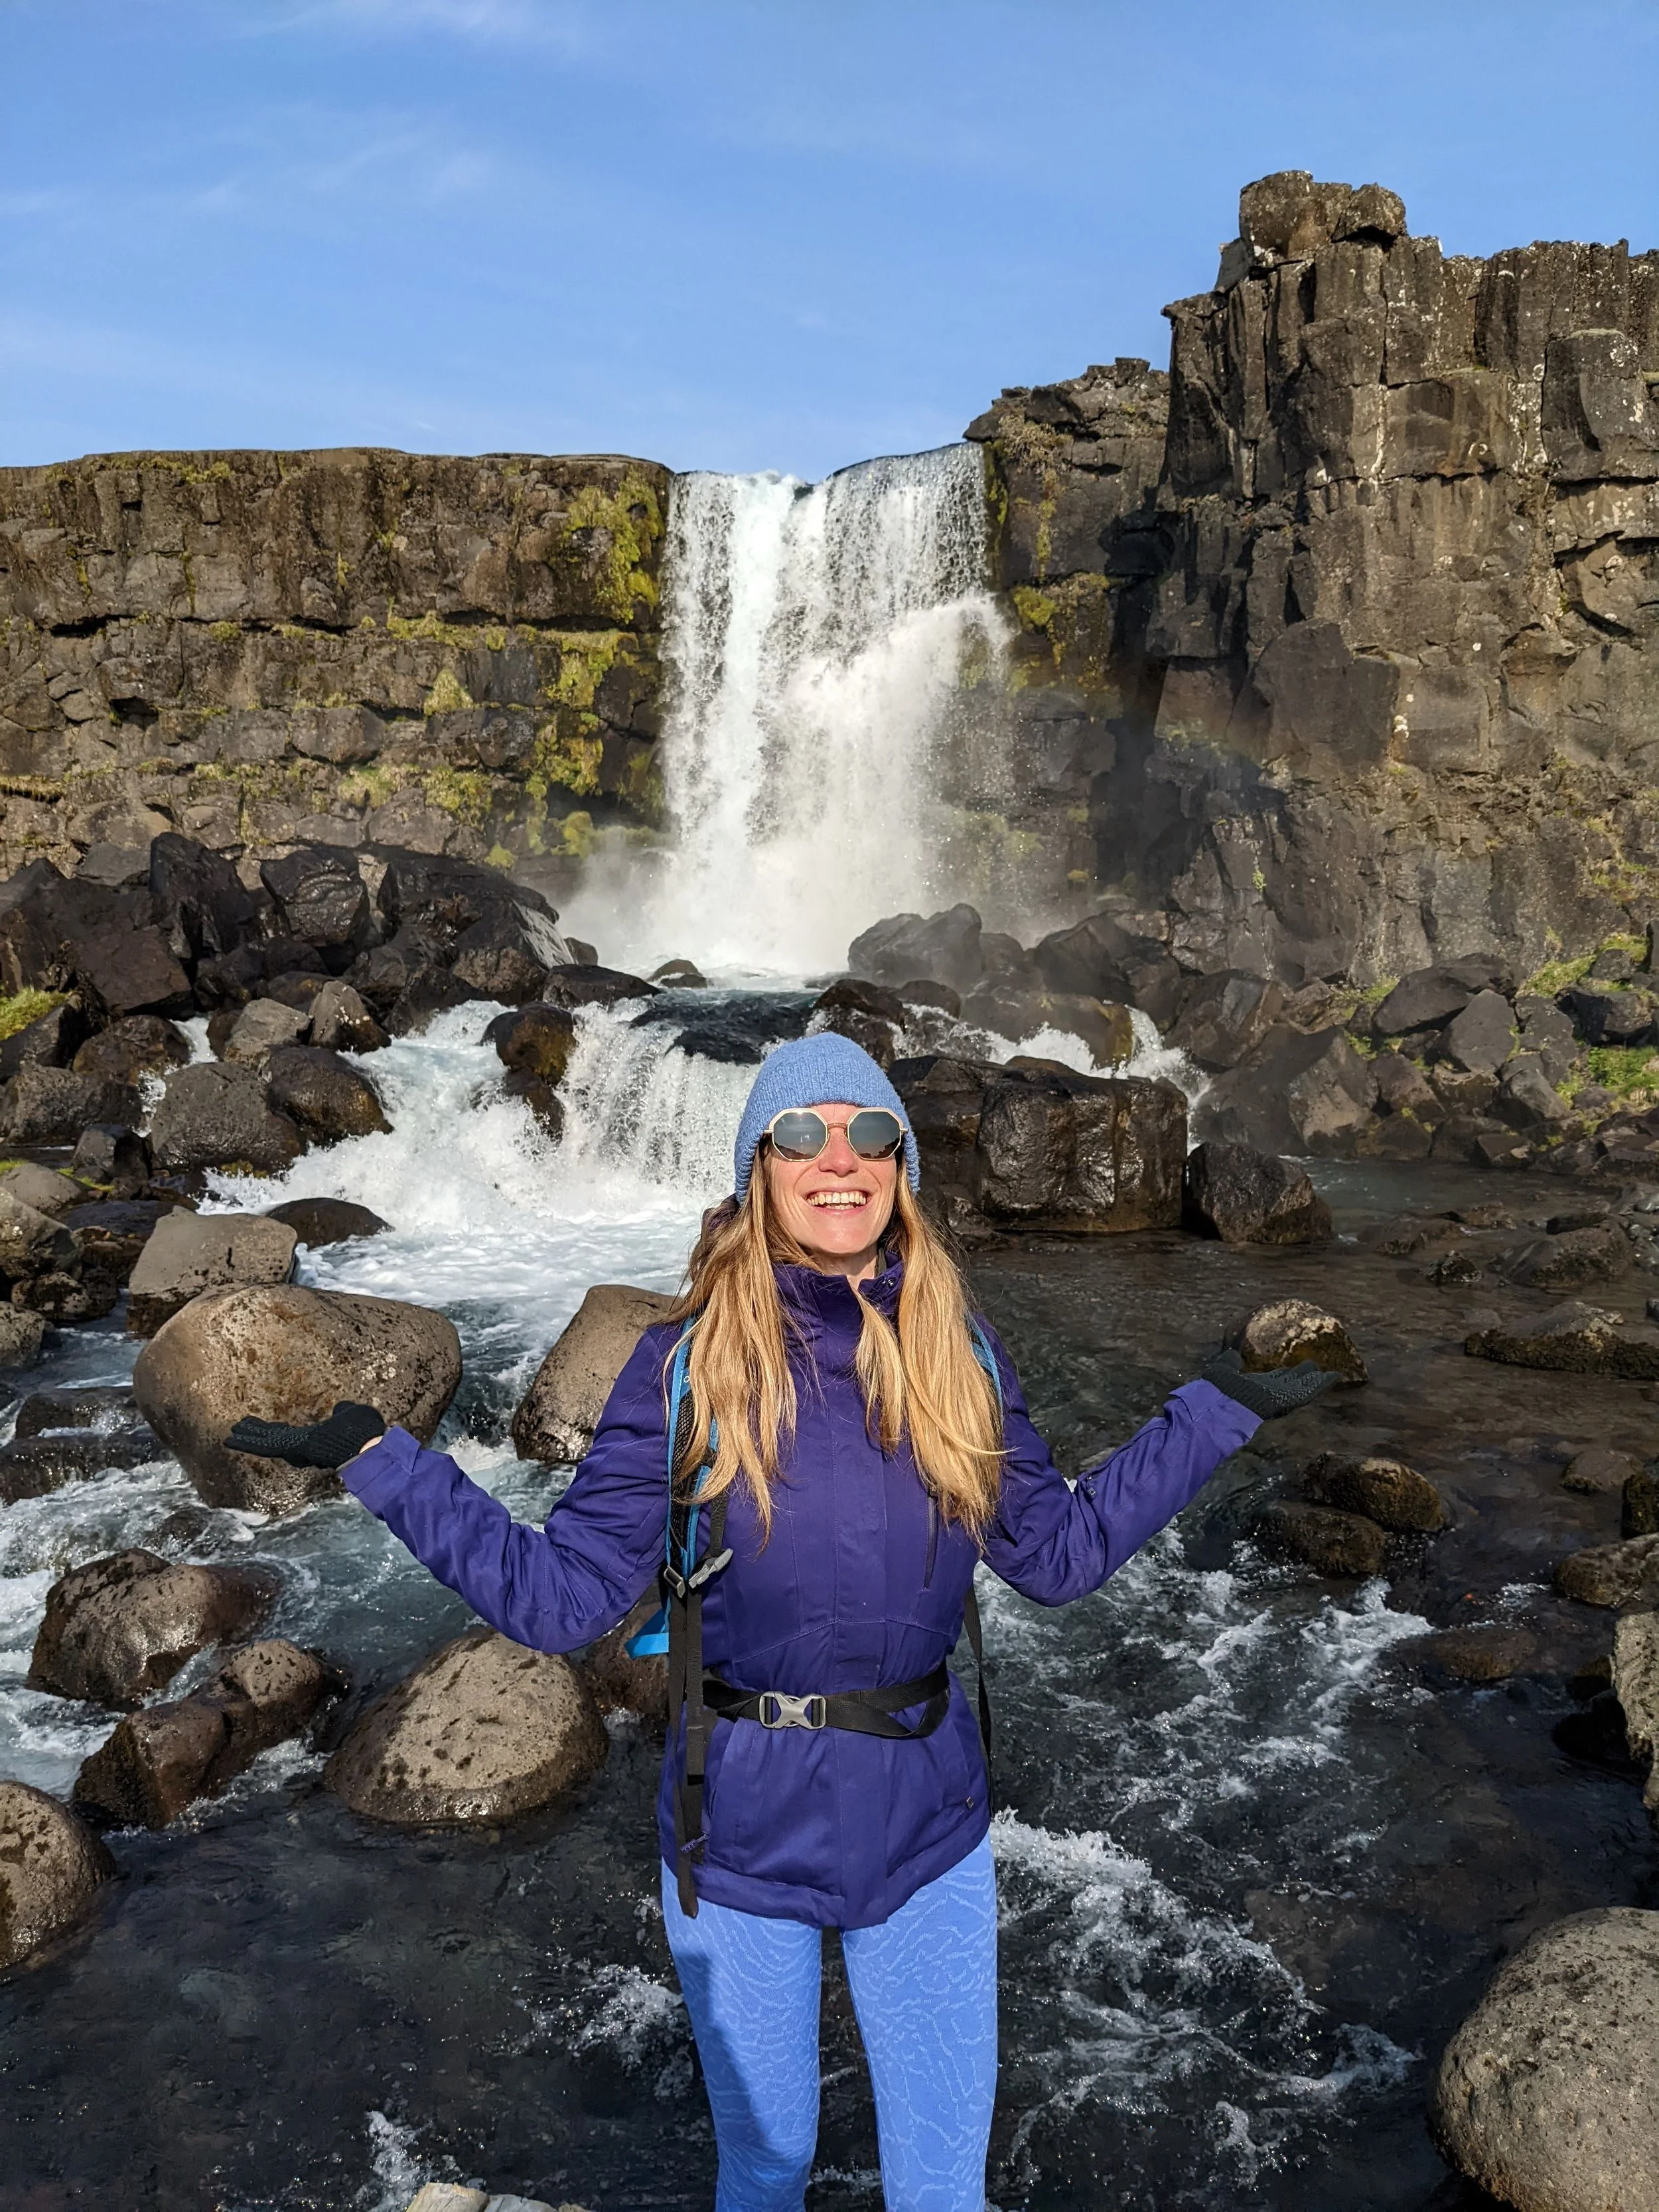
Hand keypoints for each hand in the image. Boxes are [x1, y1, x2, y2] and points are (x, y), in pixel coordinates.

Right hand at [225, 1400, 387, 1467]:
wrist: (365, 1446)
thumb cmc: (363, 1432)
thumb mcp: (351, 1415)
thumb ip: (343, 1412)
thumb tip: (341, 1408)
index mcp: (316, 1439)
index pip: (293, 1436)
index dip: (280, 1433)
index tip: (271, 1430)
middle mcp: (303, 1447)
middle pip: (274, 1439)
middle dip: (258, 1435)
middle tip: (242, 1429)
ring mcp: (294, 1449)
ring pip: (265, 1443)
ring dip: (248, 1438)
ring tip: (230, 1433)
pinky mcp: (287, 1448)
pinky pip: (263, 1446)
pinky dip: (246, 1442)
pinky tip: (229, 1438)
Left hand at [1197, 1349, 1341, 1419]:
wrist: (1222, 1403)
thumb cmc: (1220, 1389)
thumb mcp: (1223, 1369)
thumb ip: (1228, 1363)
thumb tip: (1232, 1355)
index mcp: (1257, 1386)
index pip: (1274, 1379)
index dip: (1282, 1373)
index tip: (1288, 1369)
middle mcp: (1273, 1391)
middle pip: (1292, 1381)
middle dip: (1302, 1375)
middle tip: (1314, 1367)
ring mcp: (1284, 1395)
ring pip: (1305, 1385)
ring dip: (1316, 1379)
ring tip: (1330, 1373)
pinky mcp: (1293, 1397)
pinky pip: (1311, 1389)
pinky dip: (1324, 1382)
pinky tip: (1336, 1375)